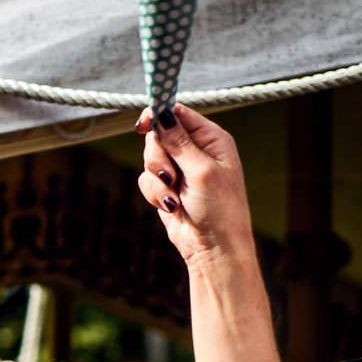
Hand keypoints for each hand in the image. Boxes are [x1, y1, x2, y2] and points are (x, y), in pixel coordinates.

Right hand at [137, 105, 254, 270]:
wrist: (213, 248)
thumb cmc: (219, 209)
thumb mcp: (201, 171)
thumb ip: (179, 142)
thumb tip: (162, 114)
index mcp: (212, 139)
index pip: (179, 113)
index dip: (159, 115)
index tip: (142, 124)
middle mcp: (195, 150)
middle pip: (159, 135)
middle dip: (158, 157)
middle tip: (170, 175)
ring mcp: (179, 169)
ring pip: (149, 159)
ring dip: (157, 180)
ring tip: (174, 197)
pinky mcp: (165, 187)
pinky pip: (146, 180)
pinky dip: (154, 194)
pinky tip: (171, 206)